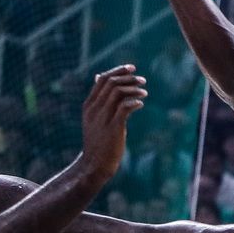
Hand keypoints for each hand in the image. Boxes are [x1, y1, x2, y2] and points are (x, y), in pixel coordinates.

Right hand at [78, 65, 145, 180]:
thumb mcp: (92, 117)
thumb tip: (98, 76)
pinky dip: (135, 102)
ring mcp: (102, 118)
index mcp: (89, 105)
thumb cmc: (97, 140)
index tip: (132, 68)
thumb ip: (98, 98)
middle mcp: (94, 109)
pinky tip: (141, 104)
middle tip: (143, 80)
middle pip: (111, 83)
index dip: (118, 70)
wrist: (93, 165)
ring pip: (118, 93)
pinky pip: (125, 108)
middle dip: (129, 78)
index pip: (103, 79)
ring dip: (134, 89)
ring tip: (144, 92)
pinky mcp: (113, 128)